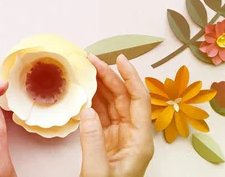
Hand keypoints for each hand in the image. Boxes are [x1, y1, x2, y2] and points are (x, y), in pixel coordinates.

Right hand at [79, 54, 153, 176]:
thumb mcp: (98, 171)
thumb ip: (92, 140)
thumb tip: (87, 109)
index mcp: (140, 141)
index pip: (139, 100)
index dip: (131, 77)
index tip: (119, 59)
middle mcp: (133, 137)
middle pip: (124, 98)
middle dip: (109, 77)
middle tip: (92, 61)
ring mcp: (120, 139)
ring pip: (112, 104)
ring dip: (100, 87)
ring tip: (87, 71)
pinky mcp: (107, 144)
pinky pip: (102, 116)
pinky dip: (93, 102)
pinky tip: (84, 93)